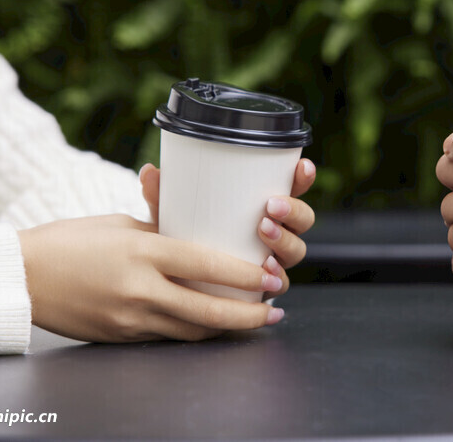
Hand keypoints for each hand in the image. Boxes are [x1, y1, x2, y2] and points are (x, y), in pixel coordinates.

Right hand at [17, 214, 284, 342]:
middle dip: (248, 315)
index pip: (206, 266)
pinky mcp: (121, 337)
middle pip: (208, 311)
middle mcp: (140, 289)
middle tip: (273, 309)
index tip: (269, 276)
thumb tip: (198, 238)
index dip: (244, 275)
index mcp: (143, 251)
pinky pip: (168, 337)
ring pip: (192, 332)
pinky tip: (211, 327)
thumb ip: (162, 233)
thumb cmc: (69, 241)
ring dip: (226, 329)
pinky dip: (194, 333)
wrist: (21, 276)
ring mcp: (130, 319)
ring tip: (253, 320)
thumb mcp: (121, 225)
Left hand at [138, 158, 316, 297]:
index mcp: (264, 207)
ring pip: (296, 250)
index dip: (302, 177)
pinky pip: (281, 283)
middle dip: (293, 210)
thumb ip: (164, 196)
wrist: (176, 283)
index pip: (292, 187)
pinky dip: (278, 276)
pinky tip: (268, 271)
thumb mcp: (174, 216)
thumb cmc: (184, 239)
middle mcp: (276, 232)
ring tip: (265, 234)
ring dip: (286, 241)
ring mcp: (273, 259)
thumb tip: (149, 172)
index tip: (301, 166)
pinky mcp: (264, 287)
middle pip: (303, 220)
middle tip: (271, 207)